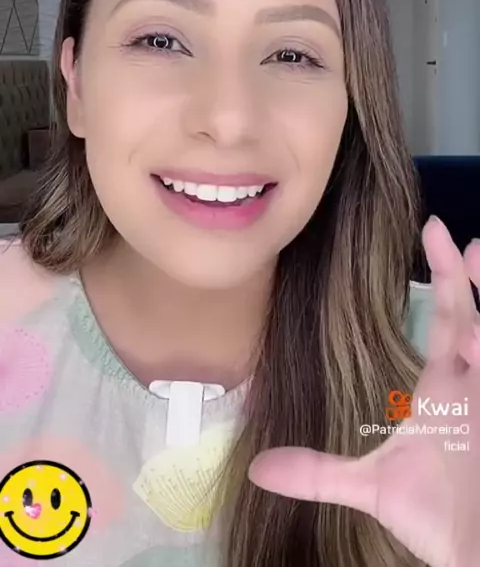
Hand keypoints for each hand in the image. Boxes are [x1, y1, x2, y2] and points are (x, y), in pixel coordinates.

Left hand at [249, 218, 479, 566]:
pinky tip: (479, 341)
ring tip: (476, 273)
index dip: (446, 273)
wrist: (467, 550)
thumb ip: (316, 472)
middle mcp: (471, 381)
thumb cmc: (434, 512)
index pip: (451, 314)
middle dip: (470, 275)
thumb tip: (256, 470)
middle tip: (460, 237)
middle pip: (474, 313)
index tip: (433, 230)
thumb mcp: (371, 485)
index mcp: (444, 383)